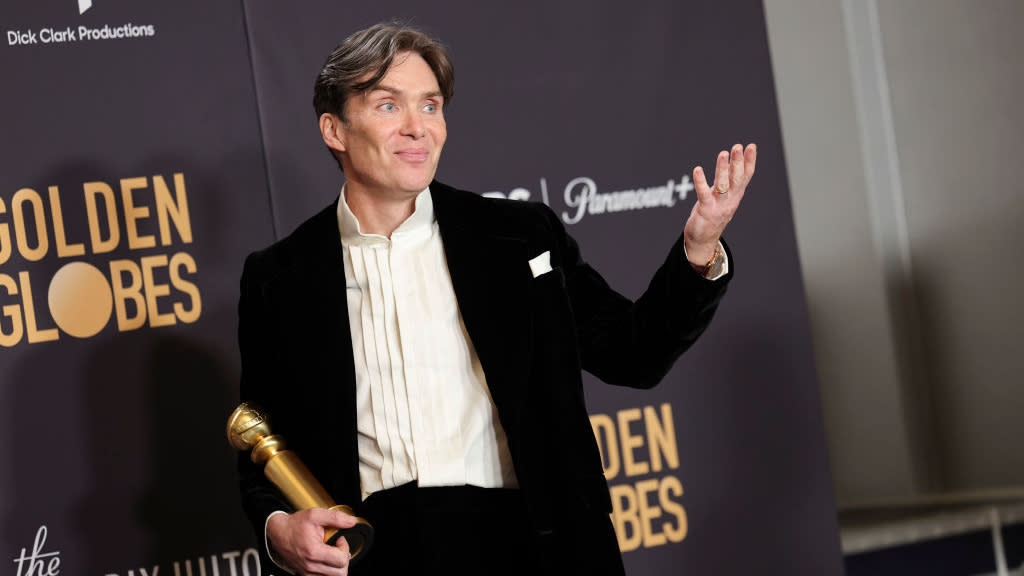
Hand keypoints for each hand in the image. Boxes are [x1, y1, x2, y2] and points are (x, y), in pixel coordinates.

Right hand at [267, 508, 356, 575]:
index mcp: (314, 552)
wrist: (279, 532)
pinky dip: (329, 570)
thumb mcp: (315, 515)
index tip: (339, 539)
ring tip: (332, 553)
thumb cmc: (295, 525)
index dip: (345, 548)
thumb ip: (336, 518)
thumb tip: (352, 522)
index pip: (342, 560)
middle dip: (343, 558)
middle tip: (338, 547)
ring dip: (337, 565)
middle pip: (340, 572)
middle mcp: (310, 565)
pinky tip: (326, 559)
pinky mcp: (305, 575)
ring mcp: (307, 572)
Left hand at [684, 143, 756, 264]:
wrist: (704, 239)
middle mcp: (730, 199)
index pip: (746, 176)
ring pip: (723, 185)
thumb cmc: (713, 212)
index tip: (752, 146)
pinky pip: (703, 194)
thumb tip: (733, 159)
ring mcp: (718, 205)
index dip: (750, 161)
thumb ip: (729, 179)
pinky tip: (697, 170)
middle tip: (738, 147)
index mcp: (736, 194)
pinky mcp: (705, 210)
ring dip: (723, 169)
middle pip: (737, 179)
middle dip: (738, 163)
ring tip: (723, 153)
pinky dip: (700, 182)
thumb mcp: (725, 195)